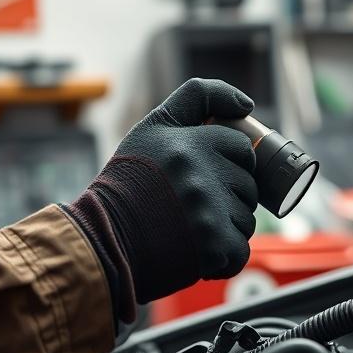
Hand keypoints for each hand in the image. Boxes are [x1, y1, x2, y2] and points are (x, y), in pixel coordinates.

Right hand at [66, 78, 258, 306]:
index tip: (208, 172)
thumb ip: (197, 98)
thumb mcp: (152, 127)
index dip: (229, 159)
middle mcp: (198, 173)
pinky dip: (225, 254)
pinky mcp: (213, 245)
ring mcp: (208, 210)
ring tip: (192, 225)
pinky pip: (241, 249)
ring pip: (246, 217)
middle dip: (229, 193)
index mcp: (186, 142)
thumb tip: (247, 104)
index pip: (240, 144)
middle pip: (247, 182)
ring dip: (227, 225)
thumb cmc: (129, 182)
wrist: (105, 237)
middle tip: (195, 203)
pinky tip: (198, 248)